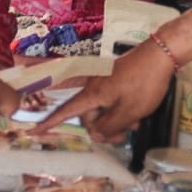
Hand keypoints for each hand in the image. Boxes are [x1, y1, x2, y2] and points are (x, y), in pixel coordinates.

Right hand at [33, 40, 175, 139]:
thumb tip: (96, 134)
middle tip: (123, 136)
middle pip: (88, 115)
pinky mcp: (114, 78)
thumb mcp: (128, 112)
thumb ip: (109, 126)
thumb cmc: (144, 83)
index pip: (65, 112)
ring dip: (114, 120)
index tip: (32, 131)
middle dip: (102, 129)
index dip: (49, 123)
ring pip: (102, 108)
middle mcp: (94, 87)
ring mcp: (104, 81)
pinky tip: (136, 113)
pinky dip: (119, 109)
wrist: (160, 54)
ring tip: (134, 124)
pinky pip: (110, 99)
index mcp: (92, 94)